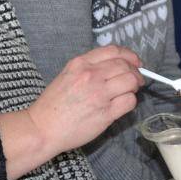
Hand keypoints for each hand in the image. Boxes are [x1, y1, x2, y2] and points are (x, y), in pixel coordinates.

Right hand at [27, 45, 142, 156]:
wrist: (43, 128)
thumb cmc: (53, 104)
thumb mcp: (67, 74)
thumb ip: (88, 67)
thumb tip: (114, 66)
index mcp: (80, 64)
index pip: (113, 51)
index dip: (129, 55)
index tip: (134, 62)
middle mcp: (91, 76)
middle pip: (125, 66)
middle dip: (135, 71)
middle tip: (136, 79)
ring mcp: (99, 94)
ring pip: (130, 81)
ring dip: (135, 85)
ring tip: (131, 91)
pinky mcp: (105, 113)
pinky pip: (129, 101)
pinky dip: (131, 100)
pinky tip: (124, 103)